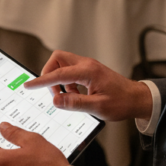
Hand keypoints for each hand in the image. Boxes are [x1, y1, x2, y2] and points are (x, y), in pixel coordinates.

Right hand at [26, 50, 152, 122]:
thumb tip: (56, 100)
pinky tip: (75, 95)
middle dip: (49, 74)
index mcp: (88, 72)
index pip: (58, 74)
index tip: (28, 86)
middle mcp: (86, 64)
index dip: (41, 81)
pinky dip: (67, 82)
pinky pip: (70, 71)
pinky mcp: (89, 70)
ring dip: (59, 79)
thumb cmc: (122, 103)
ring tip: (68, 97)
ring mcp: (88, 66)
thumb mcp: (98, 107)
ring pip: (63, 64)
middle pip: (57, 58)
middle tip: (53, 92)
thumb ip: (75, 103)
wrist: (137, 98)